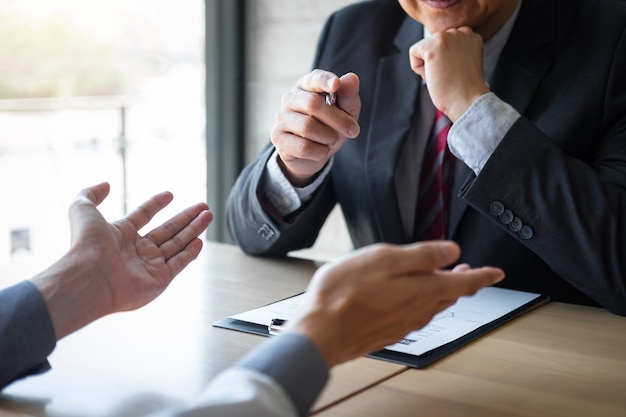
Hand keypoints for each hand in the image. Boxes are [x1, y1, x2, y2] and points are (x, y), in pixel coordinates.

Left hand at [32, 182, 212, 338]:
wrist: (89, 278)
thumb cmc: (85, 245)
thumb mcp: (82, 209)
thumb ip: (90, 193)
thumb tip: (105, 184)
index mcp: (121, 234)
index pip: (143, 215)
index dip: (156, 204)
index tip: (170, 194)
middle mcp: (136, 251)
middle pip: (167, 230)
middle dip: (186, 218)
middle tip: (203, 206)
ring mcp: (149, 266)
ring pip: (177, 245)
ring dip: (194, 230)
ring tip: (209, 215)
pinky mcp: (159, 280)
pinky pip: (179, 264)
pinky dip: (191, 253)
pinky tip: (200, 241)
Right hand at [271, 69, 360, 186]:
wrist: (314, 154)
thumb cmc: (330, 125)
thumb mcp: (346, 111)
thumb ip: (348, 95)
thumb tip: (351, 78)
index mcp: (306, 86)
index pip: (313, 78)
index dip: (324, 81)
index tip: (336, 84)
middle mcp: (290, 98)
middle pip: (312, 104)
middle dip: (338, 119)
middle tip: (354, 131)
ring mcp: (281, 118)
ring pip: (308, 127)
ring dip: (328, 137)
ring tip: (331, 139)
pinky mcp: (278, 138)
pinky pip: (303, 147)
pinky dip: (319, 151)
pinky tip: (320, 150)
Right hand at [286, 241, 503, 366]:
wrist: (320, 333)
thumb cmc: (344, 294)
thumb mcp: (384, 259)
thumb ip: (422, 256)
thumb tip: (451, 252)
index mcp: (422, 290)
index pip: (464, 283)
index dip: (483, 276)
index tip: (497, 273)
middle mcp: (417, 311)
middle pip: (449, 296)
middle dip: (462, 282)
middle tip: (470, 273)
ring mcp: (402, 324)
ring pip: (432, 307)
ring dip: (442, 292)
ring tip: (443, 281)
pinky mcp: (387, 332)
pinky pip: (415, 316)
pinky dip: (422, 304)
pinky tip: (410, 299)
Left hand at [409, 26, 489, 121]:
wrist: (468, 101)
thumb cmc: (464, 89)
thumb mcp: (463, 61)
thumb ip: (453, 50)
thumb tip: (433, 50)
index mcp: (470, 35)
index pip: (443, 43)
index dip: (444, 61)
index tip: (456, 72)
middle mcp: (460, 31)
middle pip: (432, 44)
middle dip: (436, 62)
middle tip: (450, 75)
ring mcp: (447, 37)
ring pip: (423, 48)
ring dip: (428, 65)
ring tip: (444, 75)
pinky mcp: (433, 46)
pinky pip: (413, 53)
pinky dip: (418, 69)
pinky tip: (434, 75)